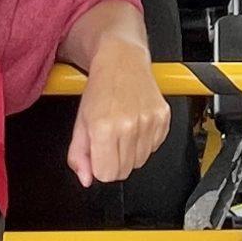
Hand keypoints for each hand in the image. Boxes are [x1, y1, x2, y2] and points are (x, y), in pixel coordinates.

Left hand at [68, 35, 169, 186]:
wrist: (122, 61)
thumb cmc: (100, 89)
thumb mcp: (79, 122)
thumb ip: (78, 155)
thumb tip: (85, 179)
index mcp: (104, 127)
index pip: (106, 175)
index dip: (99, 167)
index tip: (98, 154)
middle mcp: (128, 126)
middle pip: (124, 172)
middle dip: (114, 161)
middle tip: (109, 140)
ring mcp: (148, 122)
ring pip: (140, 162)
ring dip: (130, 152)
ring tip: (123, 130)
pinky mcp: (163, 119)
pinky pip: (154, 148)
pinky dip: (145, 142)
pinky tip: (136, 124)